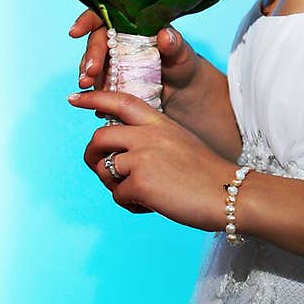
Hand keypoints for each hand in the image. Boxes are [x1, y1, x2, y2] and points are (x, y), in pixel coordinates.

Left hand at [68, 84, 239, 229]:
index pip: (120, 100)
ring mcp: (142, 157)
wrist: (229, 193)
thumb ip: (150, 142)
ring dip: (116, 186)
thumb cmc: (206, 174)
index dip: (94, 98)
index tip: (73, 98)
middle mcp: (147, 134)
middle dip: (92, 156)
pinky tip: (151, 205)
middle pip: (99, 138)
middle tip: (99, 168)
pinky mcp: (140, 182)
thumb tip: (118, 158)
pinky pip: (118, 195)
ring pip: (105, 169)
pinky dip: (131, 204)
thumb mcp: (178, 143)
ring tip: (140, 194)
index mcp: (159, 122)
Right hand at [69, 9, 199, 110]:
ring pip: (92, 65)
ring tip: (88, 87)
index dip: (87, 21)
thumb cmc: (183, 64)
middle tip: (90, 74)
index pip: (105, 16)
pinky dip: (96, 95)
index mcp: (132, 26)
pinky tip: (98, 105)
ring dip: (87, 76)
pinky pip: (98, 86)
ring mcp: (113, 62)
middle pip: (96, 43)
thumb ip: (175, 44)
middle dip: (89, 57)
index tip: (75, 32)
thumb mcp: (182, 54)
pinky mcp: (112, 82)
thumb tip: (165, 35)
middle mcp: (118, 41)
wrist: (183, 92)